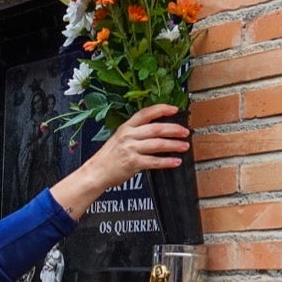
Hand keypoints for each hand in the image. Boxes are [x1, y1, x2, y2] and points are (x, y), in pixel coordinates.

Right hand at [51, 104, 190, 217]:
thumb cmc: (109, 156)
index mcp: (126, 127)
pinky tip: (175, 161)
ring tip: (184, 146)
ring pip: (158, 144)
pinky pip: (154, 161)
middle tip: (185, 132)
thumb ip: (136, 132)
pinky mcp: (132, 163)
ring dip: (174, 145)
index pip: (146, 113)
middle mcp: (128, 136)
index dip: (161, 109)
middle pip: (156, 129)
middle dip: (174, 130)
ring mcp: (130, 149)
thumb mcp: (119, 138)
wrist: (96, 172)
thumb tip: (158, 131)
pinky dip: (167, 162)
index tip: (174, 109)